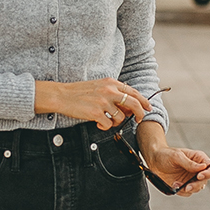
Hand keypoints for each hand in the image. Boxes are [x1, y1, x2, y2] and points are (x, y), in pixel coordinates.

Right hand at [34, 77, 150, 126]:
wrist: (62, 95)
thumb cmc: (79, 92)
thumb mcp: (99, 87)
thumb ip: (113, 93)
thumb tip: (127, 106)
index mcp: (111, 83)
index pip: (133, 92)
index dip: (143, 101)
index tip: (148, 107)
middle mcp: (109, 91)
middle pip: (133, 103)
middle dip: (140, 113)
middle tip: (139, 119)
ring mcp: (103, 102)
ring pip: (120, 117)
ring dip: (116, 121)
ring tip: (106, 120)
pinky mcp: (96, 113)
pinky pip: (109, 124)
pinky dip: (105, 126)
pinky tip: (98, 123)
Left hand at [142, 143, 209, 196]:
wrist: (153, 161)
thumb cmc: (165, 154)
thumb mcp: (176, 156)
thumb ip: (189, 163)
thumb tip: (203, 167)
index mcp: (199, 159)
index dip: (209, 173)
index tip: (199, 176)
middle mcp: (197, 170)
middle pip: (205, 181)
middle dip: (196, 185)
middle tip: (187, 187)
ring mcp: (191, 178)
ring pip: (197, 188)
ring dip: (188, 189)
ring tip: (176, 184)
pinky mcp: (184, 185)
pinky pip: (187, 193)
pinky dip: (181, 191)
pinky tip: (174, 185)